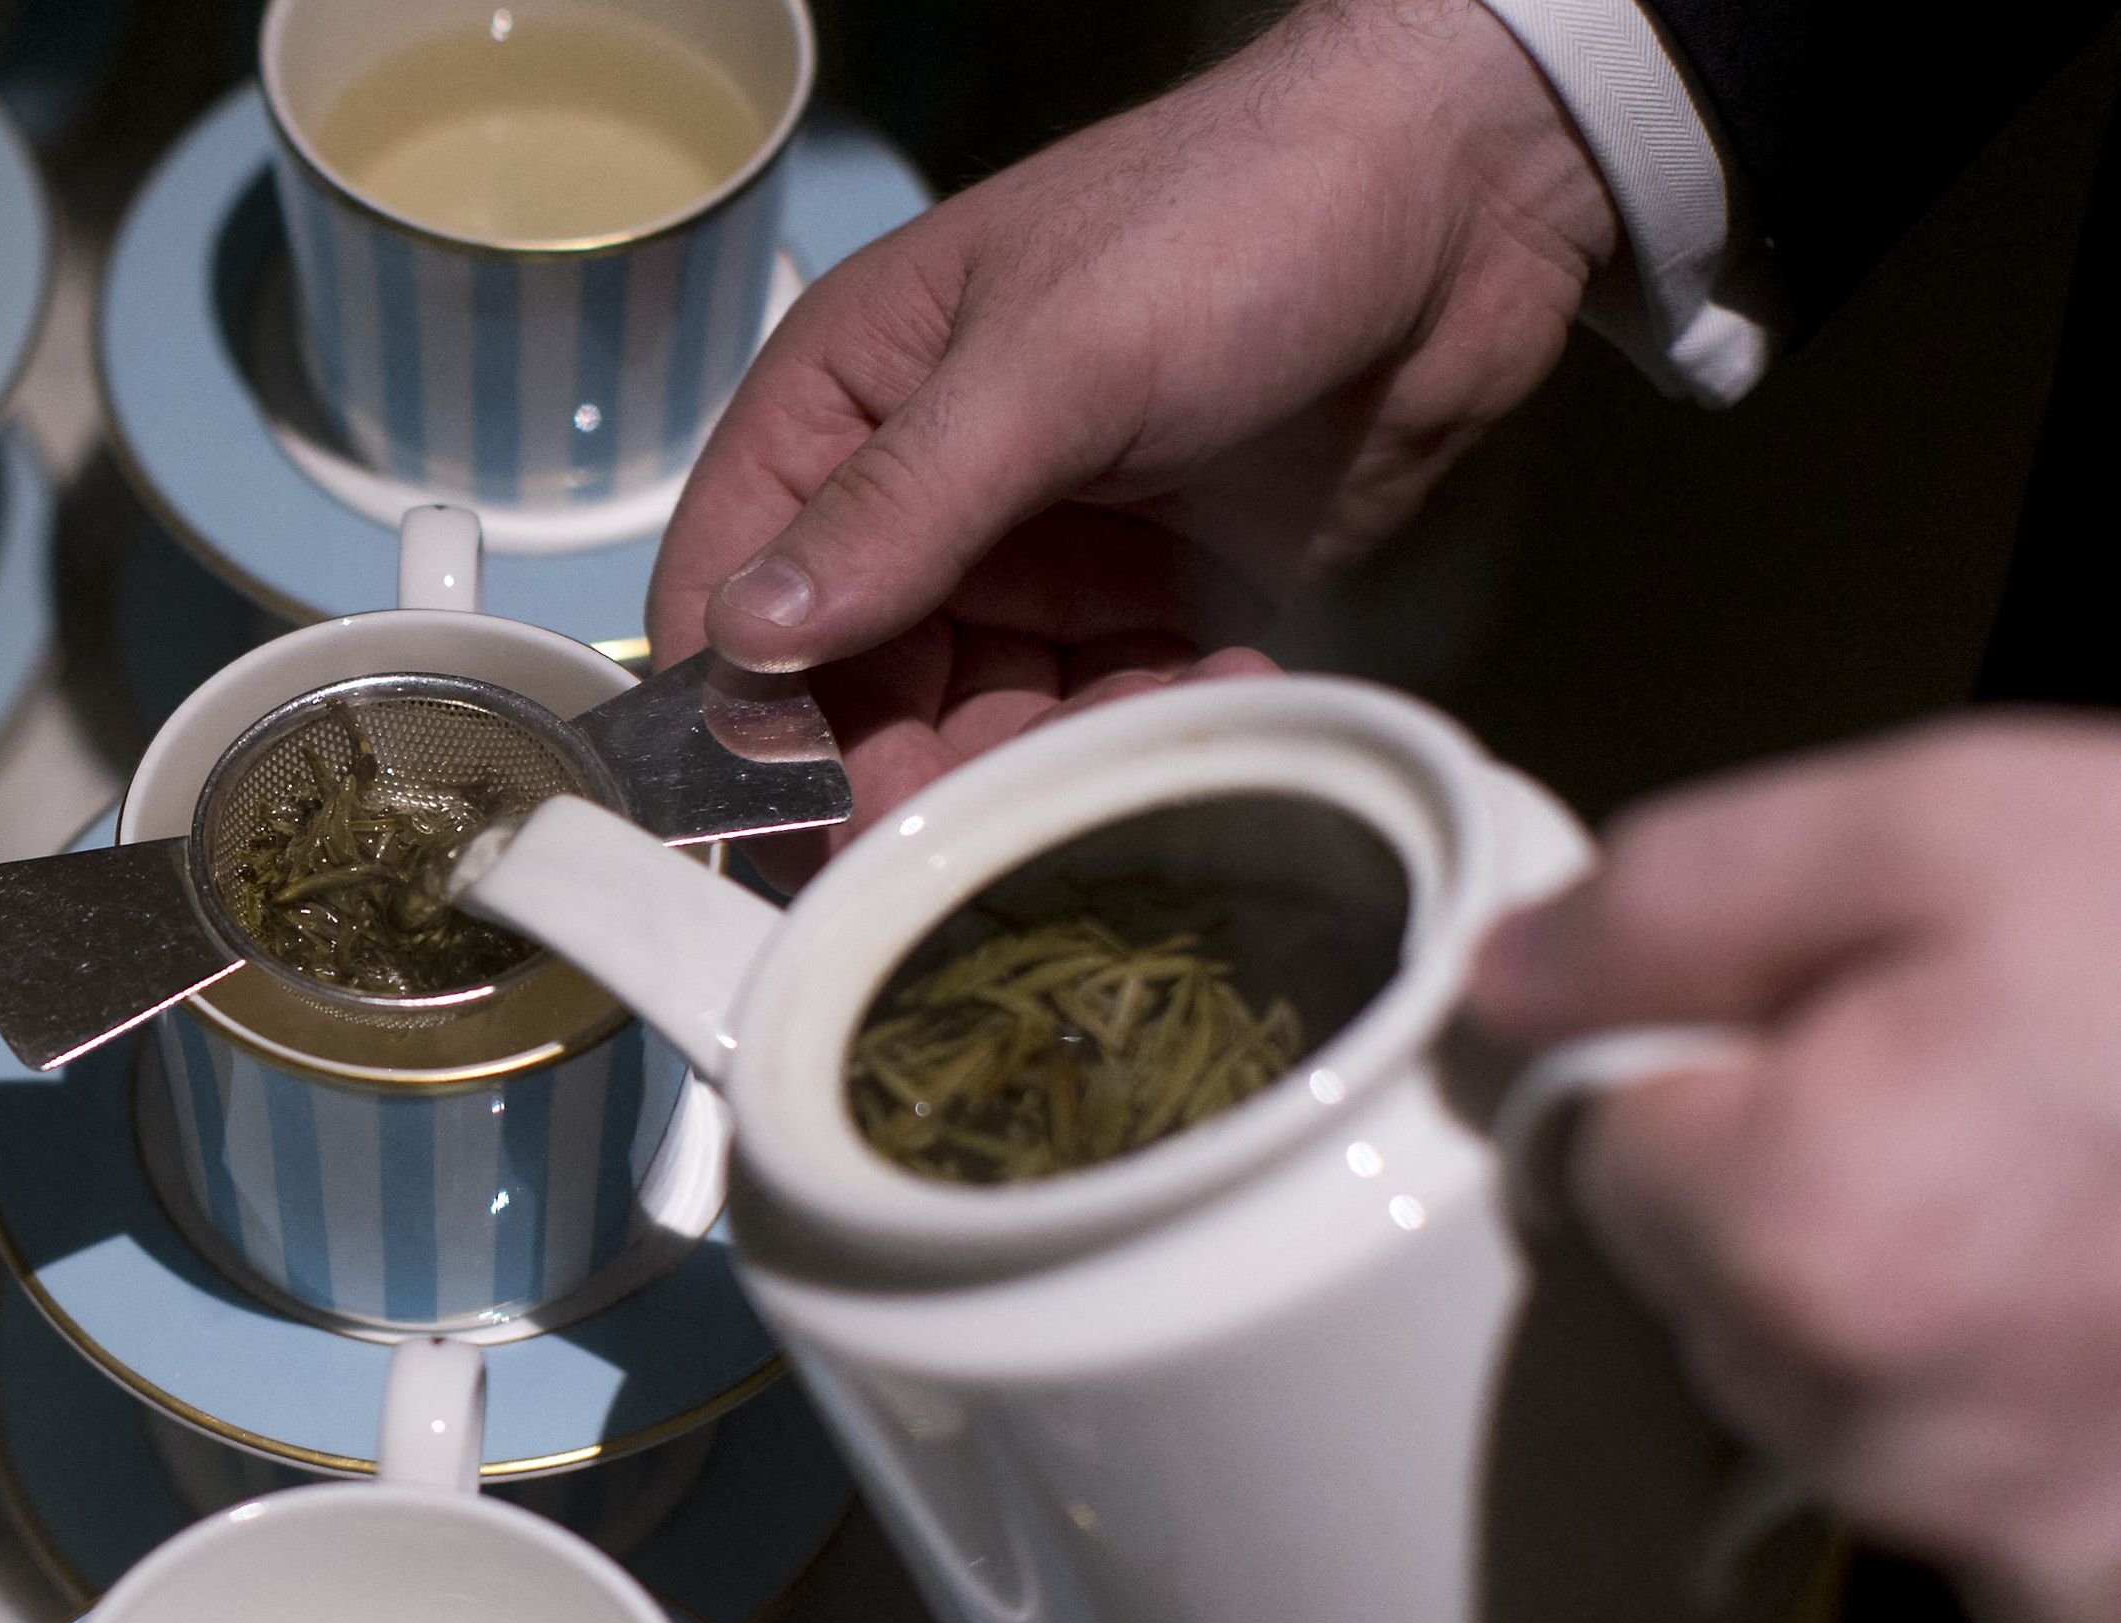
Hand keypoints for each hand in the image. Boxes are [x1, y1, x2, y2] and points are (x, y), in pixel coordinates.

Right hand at [653, 0, 1616, 859]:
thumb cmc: (1231, 222)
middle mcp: (920, 500)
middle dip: (902, 778)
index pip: (728, 592)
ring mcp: (1034, 560)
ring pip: (977, 727)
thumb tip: (746, 643)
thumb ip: (902, 507)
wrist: (1462, 199)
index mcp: (843, 409)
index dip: (742, 719)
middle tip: (968, 854)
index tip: (797, 823)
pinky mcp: (1146, 609)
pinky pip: (1104, 721)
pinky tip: (1226, 692)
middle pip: (851, 695)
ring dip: (1035, 773)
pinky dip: (1146, 739)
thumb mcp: (1051, 360)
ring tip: (1120, 764)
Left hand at [1469, 718, 2120, 1622]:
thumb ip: (1689, 898)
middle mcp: (1885, 1427)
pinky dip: (2047, 1423)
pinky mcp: (2106, 1610)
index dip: (1715, 1067)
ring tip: (2087, 1202)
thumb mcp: (1960, 827)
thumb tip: (1509, 975)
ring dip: (1926, 1317)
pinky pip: (1996, 1512)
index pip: (1606, 1154)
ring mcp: (2016, 1543)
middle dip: (1810, 1197)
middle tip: (2001, 1099)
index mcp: (1804, 1229)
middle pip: (1718, 1297)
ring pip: (1850, 1406)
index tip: (1847, 1026)